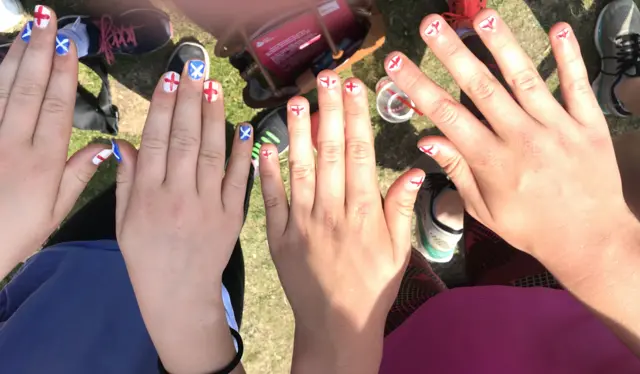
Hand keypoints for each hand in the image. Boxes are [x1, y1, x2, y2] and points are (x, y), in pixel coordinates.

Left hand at [0, 7, 109, 275]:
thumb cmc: (15, 233)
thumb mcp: (54, 212)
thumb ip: (78, 176)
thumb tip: (106, 147)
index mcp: (41, 161)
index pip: (55, 108)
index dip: (63, 74)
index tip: (69, 46)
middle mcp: (13, 144)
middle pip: (28, 89)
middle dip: (40, 51)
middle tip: (48, 20)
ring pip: (3, 91)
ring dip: (16, 57)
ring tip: (27, 30)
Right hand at [115, 68, 251, 372]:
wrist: (179, 296)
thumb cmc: (146, 259)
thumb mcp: (124, 223)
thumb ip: (127, 182)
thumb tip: (125, 142)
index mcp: (148, 196)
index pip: (156, 142)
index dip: (162, 107)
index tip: (169, 79)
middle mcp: (178, 196)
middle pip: (184, 140)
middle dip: (189, 100)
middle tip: (193, 69)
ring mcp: (208, 206)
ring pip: (211, 153)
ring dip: (213, 117)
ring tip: (214, 88)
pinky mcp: (232, 216)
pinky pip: (238, 180)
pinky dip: (243, 153)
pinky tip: (245, 127)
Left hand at [259, 72, 423, 372]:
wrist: (336, 325)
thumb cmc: (373, 287)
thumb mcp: (399, 251)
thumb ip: (401, 210)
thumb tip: (414, 170)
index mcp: (363, 212)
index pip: (359, 154)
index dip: (356, 118)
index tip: (354, 89)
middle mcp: (331, 211)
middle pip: (329, 153)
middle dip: (329, 112)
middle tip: (326, 79)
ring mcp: (301, 223)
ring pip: (299, 169)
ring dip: (298, 132)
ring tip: (297, 100)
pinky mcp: (278, 237)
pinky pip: (272, 199)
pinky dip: (267, 171)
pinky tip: (265, 144)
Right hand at [385, 12, 637, 258]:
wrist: (590, 241)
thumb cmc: (531, 228)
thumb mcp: (484, 209)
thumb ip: (457, 170)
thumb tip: (426, 139)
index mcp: (492, 162)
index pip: (446, 116)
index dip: (418, 86)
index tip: (396, 64)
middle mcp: (521, 138)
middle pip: (481, 88)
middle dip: (452, 53)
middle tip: (432, 24)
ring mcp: (557, 128)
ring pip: (524, 79)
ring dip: (502, 45)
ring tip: (481, 16)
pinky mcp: (588, 125)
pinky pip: (577, 86)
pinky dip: (569, 58)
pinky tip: (559, 29)